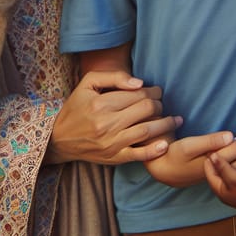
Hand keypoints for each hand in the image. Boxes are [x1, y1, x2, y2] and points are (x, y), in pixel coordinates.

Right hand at [45, 70, 181, 164]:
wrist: (60, 139)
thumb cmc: (76, 107)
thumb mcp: (88, 83)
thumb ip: (114, 77)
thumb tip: (139, 83)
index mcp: (101, 103)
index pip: (137, 94)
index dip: (152, 91)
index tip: (157, 90)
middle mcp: (107, 124)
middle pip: (145, 110)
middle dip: (159, 104)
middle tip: (162, 102)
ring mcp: (111, 143)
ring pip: (147, 131)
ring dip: (165, 124)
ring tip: (175, 119)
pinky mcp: (114, 158)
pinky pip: (139, 155)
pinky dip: (155, 150)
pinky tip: (166, 143)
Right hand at [145, 128, 235, 186]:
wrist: (164, 170)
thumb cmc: (175, 155)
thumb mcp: (189, 145)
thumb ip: (210, 141)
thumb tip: (230, 135)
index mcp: (211, 165)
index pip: (232, 155)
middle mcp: (217, 171)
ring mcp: (218, 172)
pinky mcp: (217, 170)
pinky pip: (235, 165)